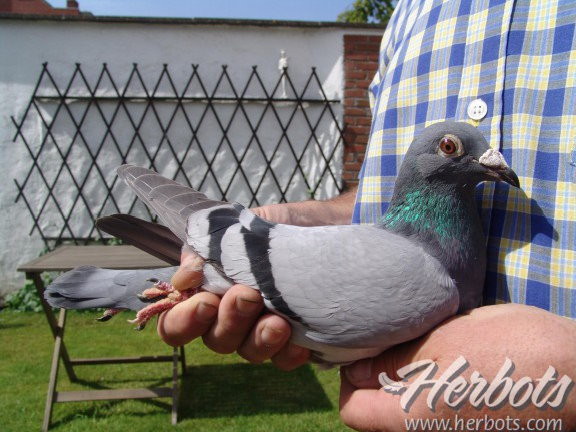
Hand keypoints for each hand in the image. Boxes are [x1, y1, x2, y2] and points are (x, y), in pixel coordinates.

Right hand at [157, 206, 310, 369]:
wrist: (326, 224)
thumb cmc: (277, 227)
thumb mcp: (239, 228)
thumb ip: (207, 249)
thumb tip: (184, 278)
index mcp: (210, 291)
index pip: (177, 321)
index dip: (182, 321)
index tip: (204, 302)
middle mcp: (232, 317)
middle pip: (215, 340)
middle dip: (229, 321)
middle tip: (247, 295)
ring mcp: (263, 330)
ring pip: (249, 352)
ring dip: (259, 338)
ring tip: (277, 320)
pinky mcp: (296, 339)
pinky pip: (285, 359)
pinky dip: (289, 352)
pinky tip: (300, 341)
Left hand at [339, 304, 575, 430]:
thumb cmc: (512, 355)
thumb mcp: (442, 343)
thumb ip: (393, 361)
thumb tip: (356, 369)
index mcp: (411, 419)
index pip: (352, 410)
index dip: (350, 376)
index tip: (365, 345)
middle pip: (377, 409)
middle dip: (377, 372)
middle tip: (392, 335)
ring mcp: (451, 429)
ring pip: (406, 403)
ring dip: (405, 372)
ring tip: (421, 338)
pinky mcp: (471, 420)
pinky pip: (434, 403)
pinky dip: (429, 378)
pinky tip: (445, 350)